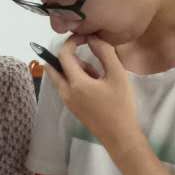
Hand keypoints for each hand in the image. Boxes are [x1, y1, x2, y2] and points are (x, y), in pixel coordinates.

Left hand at [47, 38, 141, 158]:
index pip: (63, 55)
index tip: (85, 37)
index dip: (72, 42)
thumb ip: (105, 53)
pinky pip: (66, 87)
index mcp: (75, 83)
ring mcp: (67, 101)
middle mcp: (65, 92)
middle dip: (68, 56)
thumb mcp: (117, 75)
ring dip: (74, 69)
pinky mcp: (71, 107)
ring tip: (97, 75)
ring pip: (60, 77)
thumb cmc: (121, 105)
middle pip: (53, 66)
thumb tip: (93, 37)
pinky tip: (95, 86)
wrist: (120, 136)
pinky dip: (75, 80)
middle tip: (87, 56)